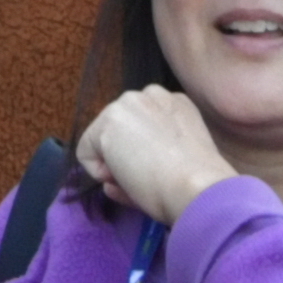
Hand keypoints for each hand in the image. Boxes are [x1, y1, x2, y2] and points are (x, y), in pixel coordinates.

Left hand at [73, 85, 238, 223]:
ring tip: (136, 180)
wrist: (196, 187)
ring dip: (112, 163)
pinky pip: (86, 152)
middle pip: (120, 131)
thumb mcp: (177, 163)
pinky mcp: (109, 120)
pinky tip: (123, 178)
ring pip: (102, 139)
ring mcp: (128, 104)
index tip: (157, 174)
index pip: (143, 128)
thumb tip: (111, 184)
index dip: (143, 155)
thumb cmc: (195, 182)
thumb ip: (147, 162)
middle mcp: (152, 95)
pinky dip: (97, 172)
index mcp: (176, 103)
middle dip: (124, 157)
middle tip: (144, 180)